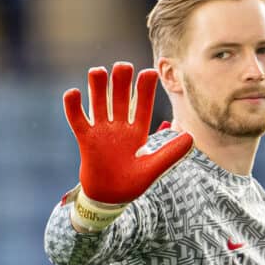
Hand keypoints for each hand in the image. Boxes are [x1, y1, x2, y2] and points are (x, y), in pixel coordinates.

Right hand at [63, 62, 192, 227]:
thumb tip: (191, 137)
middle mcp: (119, 128)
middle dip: (121, 83)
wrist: (108, 199)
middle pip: (119, 100)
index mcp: (137, 133)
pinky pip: (77, 120)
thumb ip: (170, 154)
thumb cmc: (131, 184)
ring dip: (97, 88)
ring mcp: (101, 132)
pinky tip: (73, 92)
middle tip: (122, 66)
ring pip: (99, 104)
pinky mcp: (85, 140)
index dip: (145, 90)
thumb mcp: (152, 169)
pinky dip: (73, 107)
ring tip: (98, 71)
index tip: (149, 72)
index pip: (143, 106)